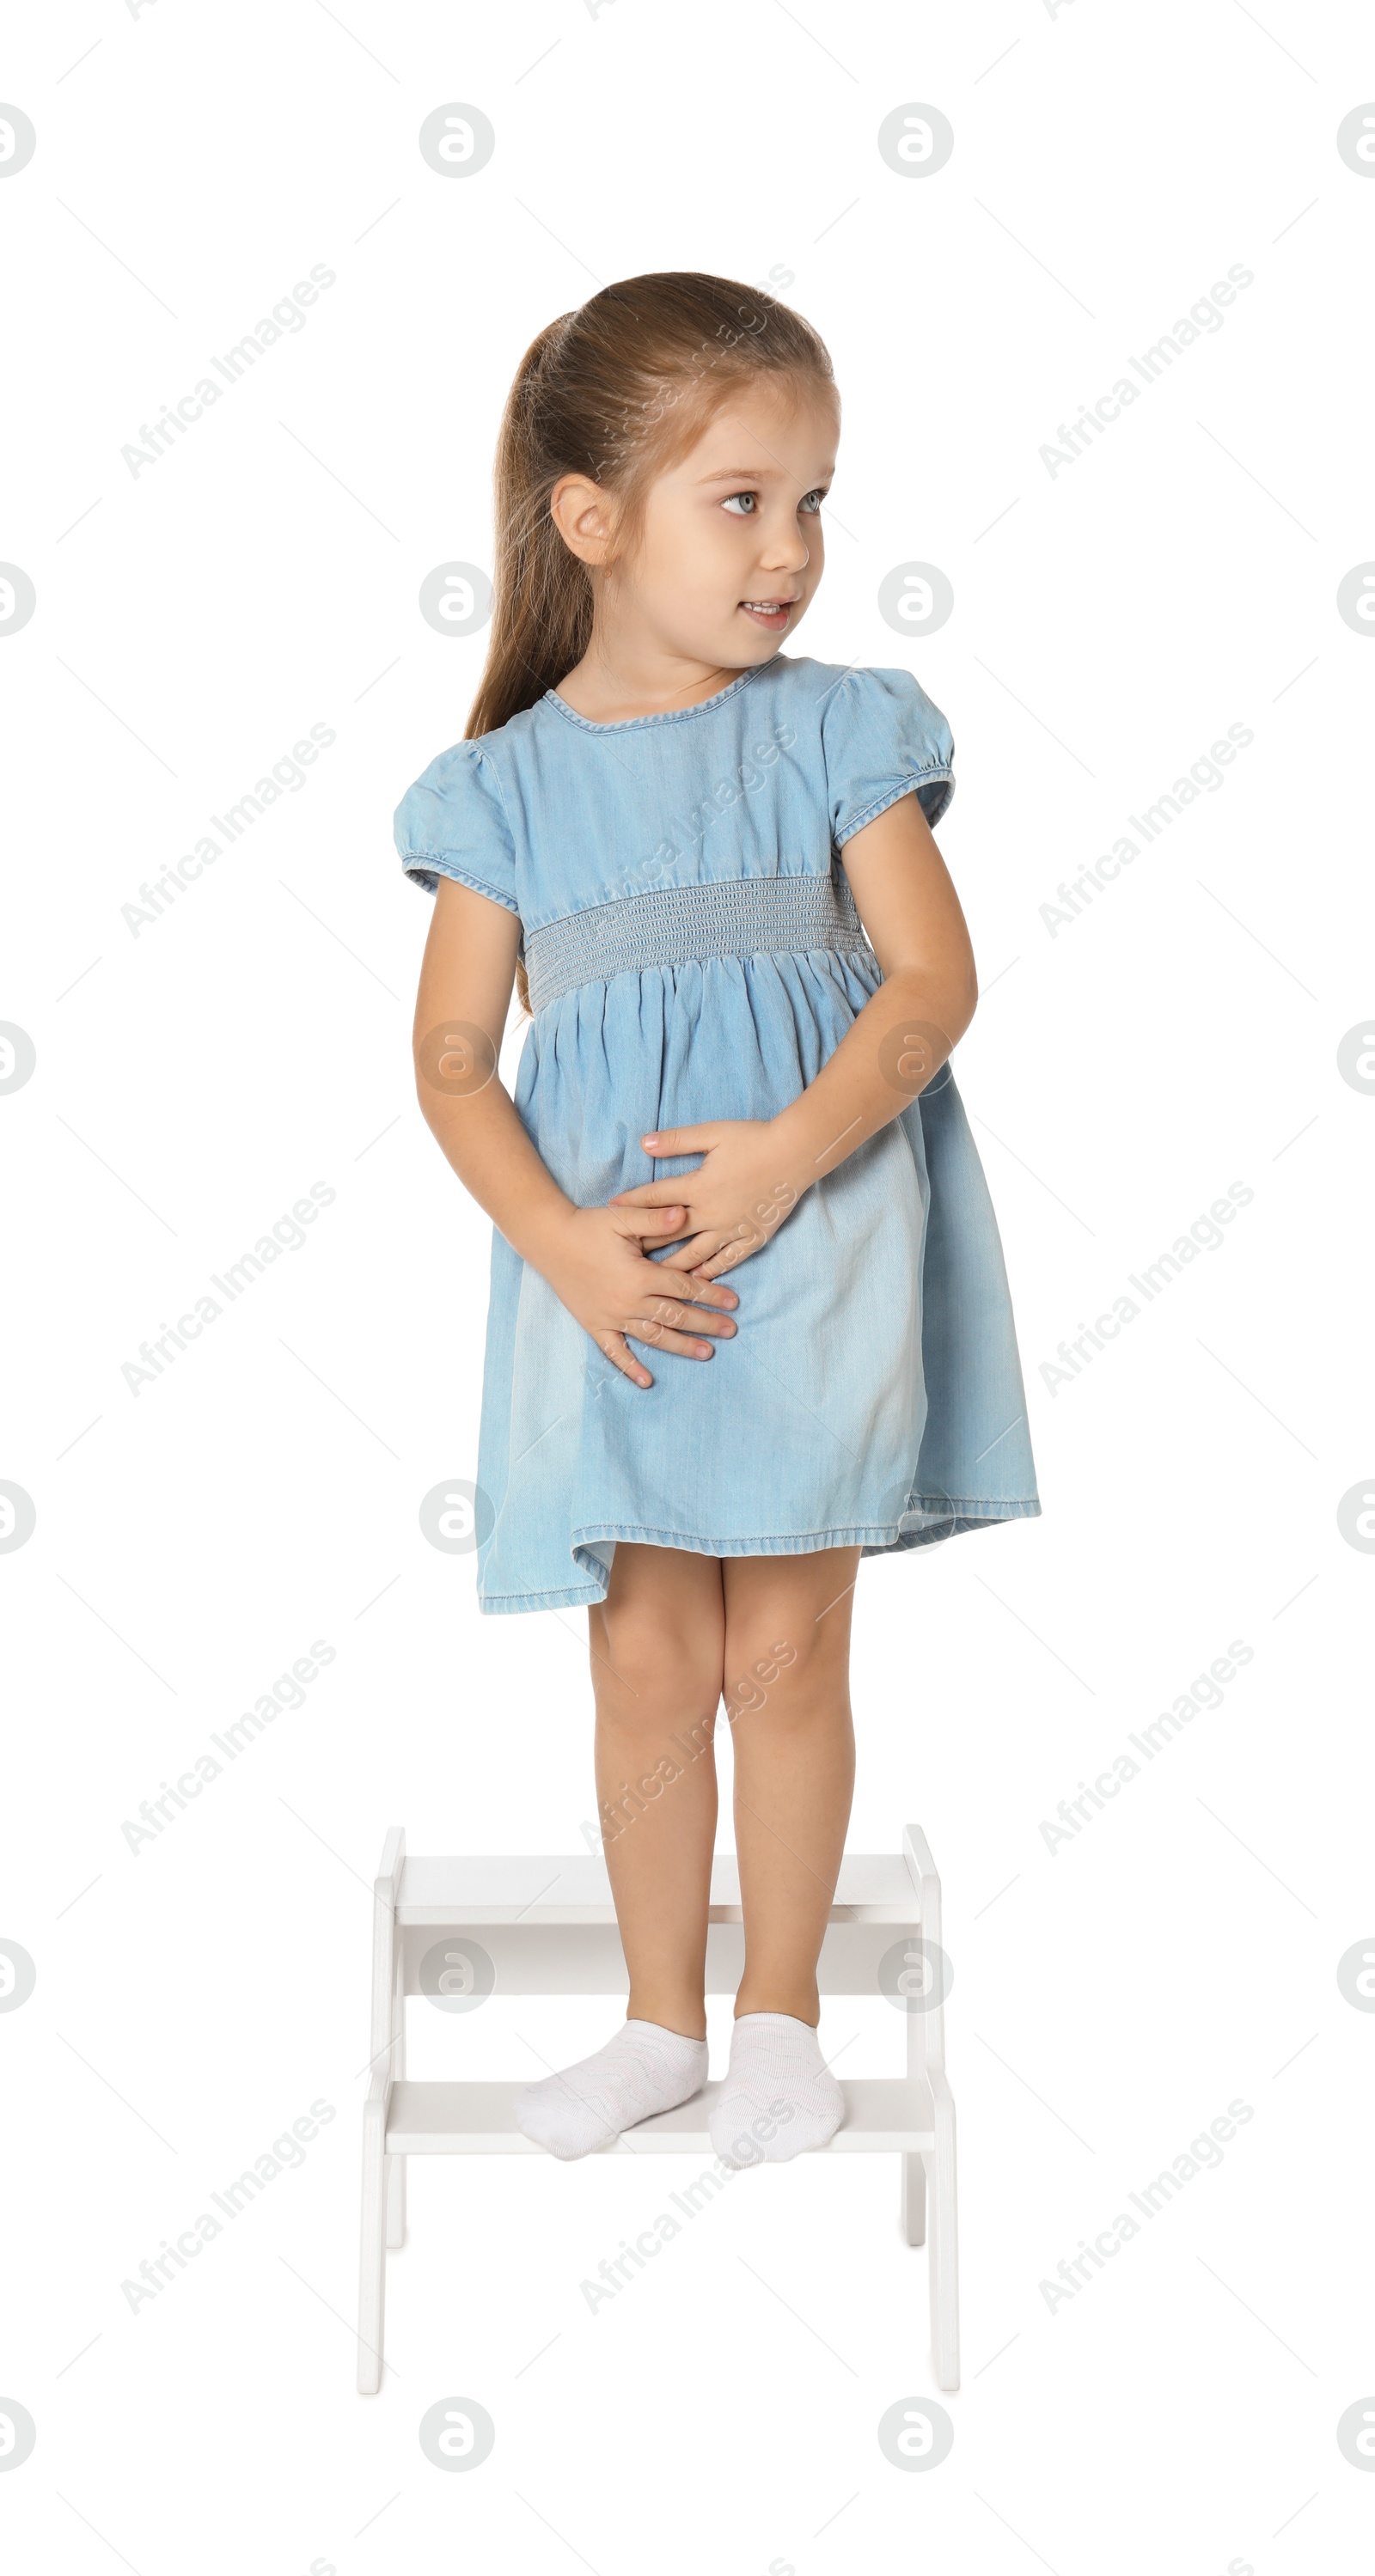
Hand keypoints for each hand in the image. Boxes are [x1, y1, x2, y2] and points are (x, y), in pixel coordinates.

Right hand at [543, 1202, 738, 1388]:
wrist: (549, 1241)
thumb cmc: (588, 1226)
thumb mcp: (623, 1217)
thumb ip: (655, 1219)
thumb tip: (685, 1214)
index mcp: (639, 1275)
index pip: (684, 1288)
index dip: (711, 1295)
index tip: (733, 1303)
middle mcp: (628, 1301)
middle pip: (675, 1315)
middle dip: (706, 1324)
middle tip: (731, 1330)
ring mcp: (612, 1317)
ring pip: (653, 1336)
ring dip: (681, 1346)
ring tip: (706, 1353)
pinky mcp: (595, 1325)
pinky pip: (615, 1351)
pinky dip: (630, 1367)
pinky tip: (647, 1382)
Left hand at [609, 1120, 806, 1278]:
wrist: (795, 1153)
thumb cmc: (754, 1139)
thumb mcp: (713, 1133)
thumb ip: (678, 1140)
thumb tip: (645, 1143)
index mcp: (698, 1186)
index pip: (656, 1197)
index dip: (632, 1202)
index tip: (610, 1211)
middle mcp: (711, 1212)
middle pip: (671, 1232)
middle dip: (646, 1243)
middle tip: (623, 1257)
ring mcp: (732, 1228)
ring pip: (696, 1253)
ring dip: (674, 1265)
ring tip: (654, 1278)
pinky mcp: (752, 1236)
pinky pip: (728, 1259)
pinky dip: (711, 1270)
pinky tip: (698, 1280)